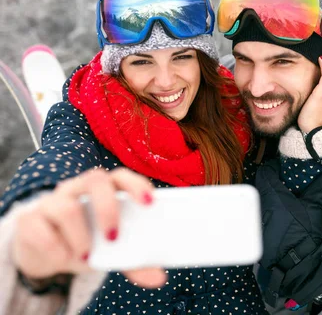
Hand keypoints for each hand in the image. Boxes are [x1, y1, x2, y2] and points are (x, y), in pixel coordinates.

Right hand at [12, 168, 165, 288]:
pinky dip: (56, 250)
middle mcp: (79, 188)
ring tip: (85, 257)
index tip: (149, 203)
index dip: (136, 185)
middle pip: (95, 180)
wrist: (46, 253)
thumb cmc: (87, 241)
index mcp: (104, 190)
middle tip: (113, 237)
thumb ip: (134, 262)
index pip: (121, 176)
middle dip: (108, 208)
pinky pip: (41, 229)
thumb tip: (158, 277)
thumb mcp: (112, 251)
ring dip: (80, 237)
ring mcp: (53, 201)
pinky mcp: (30, 219)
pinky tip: (63, 258)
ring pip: (67, 208)